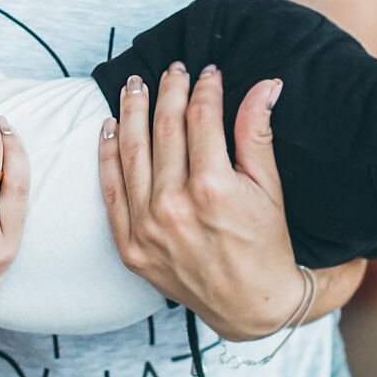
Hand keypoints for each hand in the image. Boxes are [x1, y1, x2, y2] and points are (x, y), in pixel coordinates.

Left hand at [99, 64, 313, 341]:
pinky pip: (111, 190)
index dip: (205, 89)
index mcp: (212, 190)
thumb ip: (258, 132)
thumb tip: (267, 84)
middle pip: (164, 130)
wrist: (252, 306)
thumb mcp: (270, 187)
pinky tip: (109, 127)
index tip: (208, 73)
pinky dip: (107, 155)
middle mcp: (173, 207)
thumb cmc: (267, 244)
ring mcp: (146, 228)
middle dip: (169, 92)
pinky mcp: (130, 246)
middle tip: (172, 69)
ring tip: (135, 85)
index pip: (201, 119)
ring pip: (132, 153)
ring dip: (131, 112)